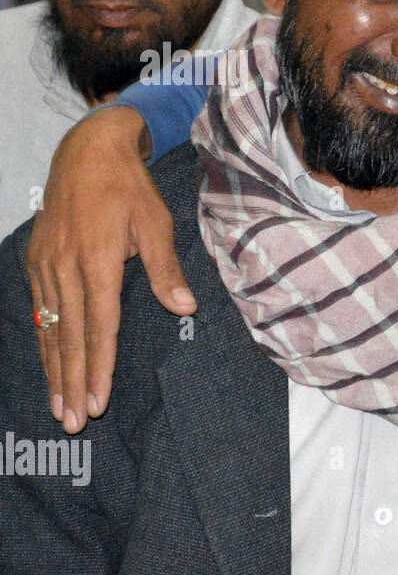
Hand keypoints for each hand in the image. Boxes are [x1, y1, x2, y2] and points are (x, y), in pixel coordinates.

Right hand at [26, 105, 193, 432]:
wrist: (87, 152)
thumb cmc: (129, 189)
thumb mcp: (157, 224)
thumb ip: (166, 270)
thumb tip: (186, 309)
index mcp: (97, 261)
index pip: (99, 326)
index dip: (98, 367)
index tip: (97, 401)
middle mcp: (65, 267)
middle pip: (69, 337)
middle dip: (72, 382)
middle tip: (72, 422)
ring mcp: (45, 265)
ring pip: (50, 328)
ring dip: (53, 371)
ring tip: (57, 407)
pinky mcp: (36, 261)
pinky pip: (39, 311)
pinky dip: (44, 342)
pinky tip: (48, 366)